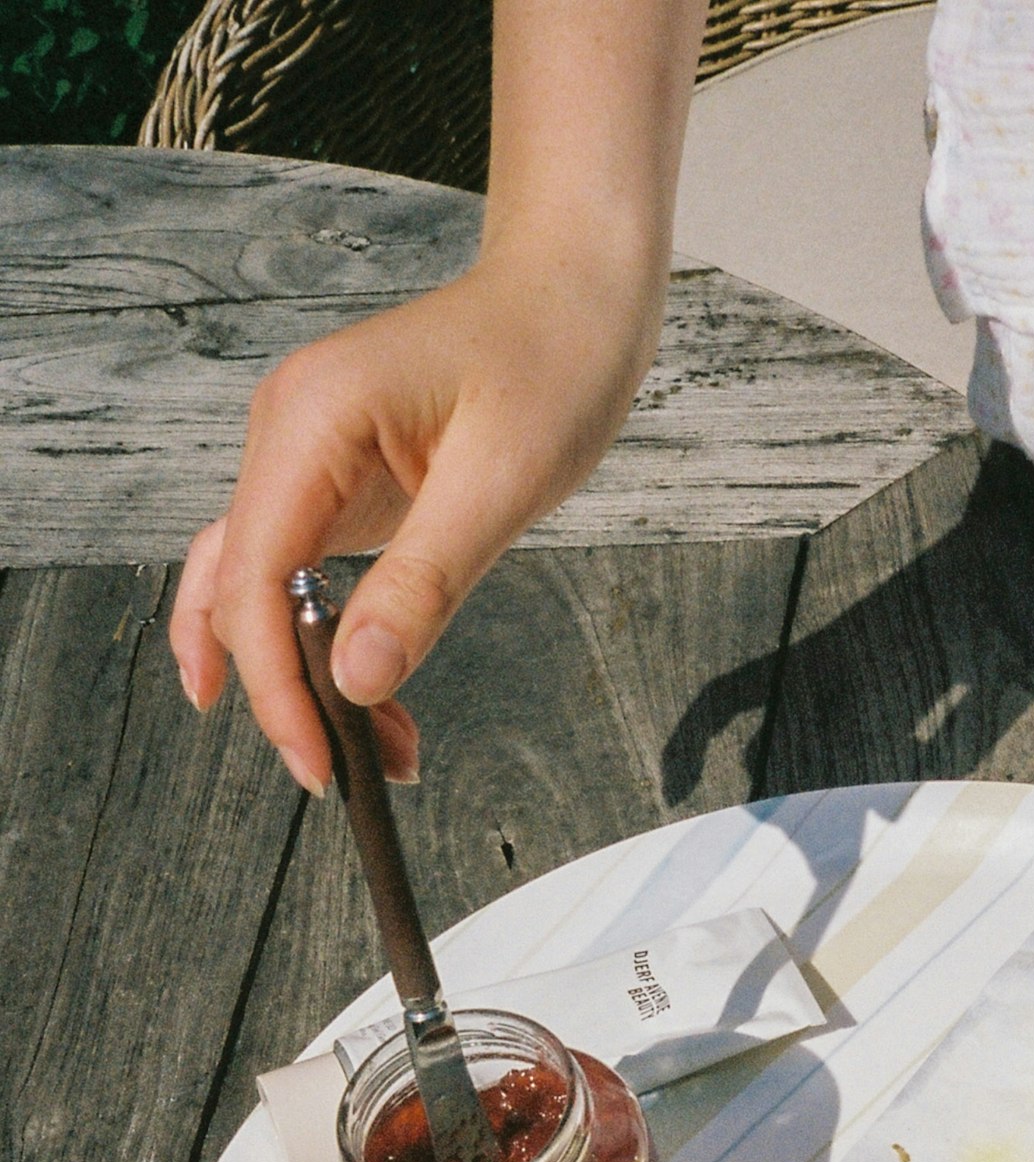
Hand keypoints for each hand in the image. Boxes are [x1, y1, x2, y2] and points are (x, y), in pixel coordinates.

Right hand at [170, 237, 664, 794]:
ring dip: (298, 677)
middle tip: (349, 776)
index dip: (275, 684)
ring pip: (261, 592)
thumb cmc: (550, 360)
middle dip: (288, 694)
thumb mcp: (501, 482)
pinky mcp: (336, 482)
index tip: (321, 762)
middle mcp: (287, 437)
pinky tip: (349, 700)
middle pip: (242, 594)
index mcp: (310, 421)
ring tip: (366, 753)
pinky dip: (319, 642)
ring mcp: (305, 459)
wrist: (574, 294)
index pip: (252, 580)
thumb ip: (424, 583)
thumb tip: (358, 681)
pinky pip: (299, 575)